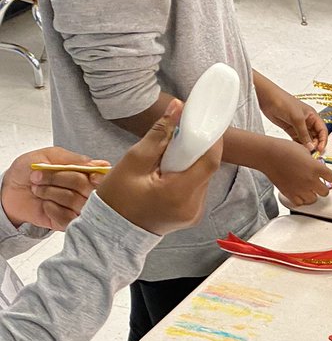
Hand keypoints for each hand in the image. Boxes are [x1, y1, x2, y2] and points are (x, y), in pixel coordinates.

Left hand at [1, 148, 108, 231]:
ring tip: (38, 190)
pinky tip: (45, 205)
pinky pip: (68, 219)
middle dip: (59, 179)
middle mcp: (86, 193)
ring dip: (51, 193)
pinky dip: (52, 209)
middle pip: (87, 188)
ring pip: (76, 202)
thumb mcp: (49, 156)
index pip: (103, 178)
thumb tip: (98, 164)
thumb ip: (74, 159)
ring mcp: (79, 210)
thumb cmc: (29, 170)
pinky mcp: (69, 224)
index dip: (98, 177)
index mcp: (86, 174)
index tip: (89, 175)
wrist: (11, 190)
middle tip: (40, 176)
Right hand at [98, 102, 222, 235]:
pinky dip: (186, 175)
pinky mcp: (191, 214)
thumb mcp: (134, 160)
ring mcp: (194, 213)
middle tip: (177, 136)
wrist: (111, 232)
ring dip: (190, 162)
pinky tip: (168, 172)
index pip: (210, 161)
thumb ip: (159, 133)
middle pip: (206, 168)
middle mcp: (193, 206)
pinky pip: (196, 187)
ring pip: (202, 177)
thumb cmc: (117, 198)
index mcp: (180, 194)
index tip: (202, 122)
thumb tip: (178, 108)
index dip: (211, 139)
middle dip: (195, 149)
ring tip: (167, 157)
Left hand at [254, 75, 326, 152]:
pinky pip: (297, 140)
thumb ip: (304, 134)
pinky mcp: (290, 130)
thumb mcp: (297, 118)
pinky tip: (297, 150)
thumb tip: (311, 148)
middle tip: (310, 152)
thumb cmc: (284, 102)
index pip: (322, 131)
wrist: (267, 98)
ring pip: (307, 140)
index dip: (323, 141)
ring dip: (306, 146)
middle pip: (316, 137)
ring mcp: (299, 126)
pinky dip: (298, 145)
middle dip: (315, 145)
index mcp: (313, 116)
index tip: (319, 150)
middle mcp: (307, 122)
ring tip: (303, 152)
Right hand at [259, 135, 331, 206]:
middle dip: (322, 187)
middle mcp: (310, 180)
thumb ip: (313, 161)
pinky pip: (300, 203)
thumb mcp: (304, 150)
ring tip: (307, 188)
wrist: (268, 155)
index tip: (326, 176)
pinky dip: (300, 199)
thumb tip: (315, 166)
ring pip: (314, 199)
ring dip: (312, 194)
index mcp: (316, 168)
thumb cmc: (284, 149)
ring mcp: (300, 189)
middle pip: (325, 192)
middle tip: (317, 183)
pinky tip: (298, 192)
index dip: (329, 176)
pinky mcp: (290, 194)